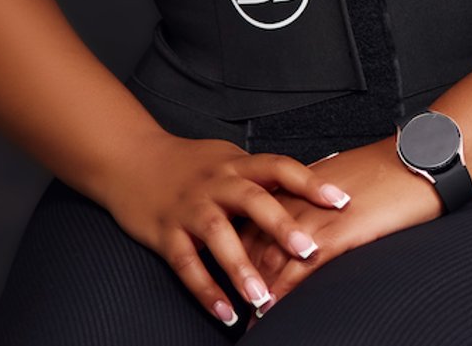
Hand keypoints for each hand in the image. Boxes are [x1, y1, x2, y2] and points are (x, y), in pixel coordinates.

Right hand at [91, 130, 350, 327]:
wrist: (130, 158)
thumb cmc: (187, 162)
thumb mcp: (226, 158)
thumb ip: (259, 173)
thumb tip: (308, 178)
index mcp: (235, 163)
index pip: (279, 167)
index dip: (310, 182)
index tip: (341, 200)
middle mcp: (215, 182)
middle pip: (253, 201)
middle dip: (282, 226)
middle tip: (308, 252)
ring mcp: (189, 208)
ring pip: (218, 236)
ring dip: (241, 268)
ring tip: (263, 298)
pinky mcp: (165, 232)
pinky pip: (186, 264)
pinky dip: (206, 290)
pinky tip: (226, 313)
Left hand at [242, 136, 440, 306]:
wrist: (417, 160)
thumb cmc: (388, 167)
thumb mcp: (342, 173)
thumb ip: (316, 190)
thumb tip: (307, 206)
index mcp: (301, 183)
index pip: (254, 216)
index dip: (240, 246)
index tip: (233, 268)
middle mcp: (300, 199)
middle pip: (253, 240)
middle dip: (240, 274)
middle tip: (230, 301)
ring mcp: (315, 217)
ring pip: (269, 258)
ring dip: (254, 290)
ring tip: (246, 315)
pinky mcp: (336, 234)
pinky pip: (298, 269)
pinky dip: (280, 292)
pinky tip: (271, 309)